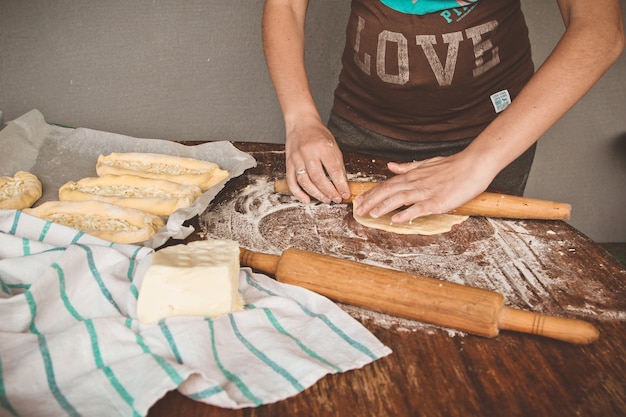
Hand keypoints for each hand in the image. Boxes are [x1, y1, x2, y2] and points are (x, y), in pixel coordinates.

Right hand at [285, 118, 350, 203]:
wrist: (300, 124)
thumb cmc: (318, 134)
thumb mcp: (333, 145)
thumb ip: (337, 163)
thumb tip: (342, 182)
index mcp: (322, 147)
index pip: (333, 170)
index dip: (340, 185)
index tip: (345, 193)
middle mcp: (308, 153)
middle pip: (318, 178)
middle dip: (329, 192)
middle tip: (336, 199)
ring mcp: (296, 159)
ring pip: (305, 182)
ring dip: (316, 194)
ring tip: (326, 199)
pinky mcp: (288, 163)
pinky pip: (291, 182)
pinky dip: (298, 193)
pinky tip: (307, 200)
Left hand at [353, 151, 493, 223]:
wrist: (474, 164)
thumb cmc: (453, 165)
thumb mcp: (427, 163)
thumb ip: (408, 167)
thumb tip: (391, 166)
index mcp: (413, 175)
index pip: (387, 184)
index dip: (372, 192)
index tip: (359, 200)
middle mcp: (416, 182)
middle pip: (388, 191)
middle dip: (371, 200)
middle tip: (358, 210)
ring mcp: (426, 192)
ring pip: (400, 198)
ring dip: (384, 206)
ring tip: (371, 214)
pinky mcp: (438, 201)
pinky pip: (419, 208)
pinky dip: (406, 213)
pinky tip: (396, 219)